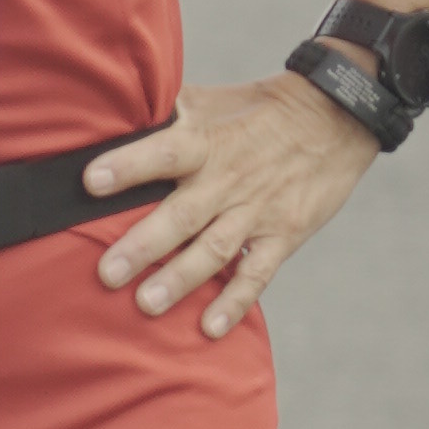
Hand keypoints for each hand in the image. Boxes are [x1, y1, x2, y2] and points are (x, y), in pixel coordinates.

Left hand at [85, 68, 375, 334]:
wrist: (337, 119)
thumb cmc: (260, 109)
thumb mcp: (215, 101)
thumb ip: (169, 113)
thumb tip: (115, 113)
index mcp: (209, 142)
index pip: (165, 153)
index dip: (129, 167)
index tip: (91, 182)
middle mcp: (230, 180)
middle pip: (183, 215)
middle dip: (144, 245)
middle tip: (107, 273)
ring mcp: (258, 212)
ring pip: (214, 250)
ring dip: (180, 279)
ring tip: (146, 304)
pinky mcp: (283, 235)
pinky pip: (257, 273)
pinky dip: (235, 302)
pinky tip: (209, 327)